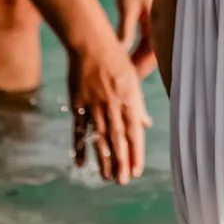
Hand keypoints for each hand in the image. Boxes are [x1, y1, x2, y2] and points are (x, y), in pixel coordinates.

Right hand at [68, 33, 150, 182]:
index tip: (137, 171)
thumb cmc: (115, 59)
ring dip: (103, 159)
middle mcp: (112, 104)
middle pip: (117, 138)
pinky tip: (80, 163)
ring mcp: (94, 104)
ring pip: (99, 137)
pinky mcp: (78, 103)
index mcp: (129, 99)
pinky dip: (79, 147)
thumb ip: (138, 105)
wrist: (89, 42)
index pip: (134, 132)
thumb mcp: (133, 79)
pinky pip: (79, 129)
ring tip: (106, 178)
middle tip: (123, 181)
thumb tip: (146, 125)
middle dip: (121, 162)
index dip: (135, 153)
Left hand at [116, 0, 158, 77]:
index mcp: (160, 27)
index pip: (151, 58)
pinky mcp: (152, 28)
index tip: (124, 82)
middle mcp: (163, 31)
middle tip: (118, 83)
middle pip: (151, 60)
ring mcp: (159, 30)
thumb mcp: (128, 7)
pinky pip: (146, 48)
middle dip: (137, 72)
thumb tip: (120, 52)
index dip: (138, 73)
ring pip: (149, 55)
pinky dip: (136, 56)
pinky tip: (123, 60)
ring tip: (119, 75)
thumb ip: (125, 30)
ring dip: (136, 65)